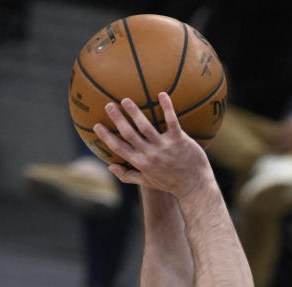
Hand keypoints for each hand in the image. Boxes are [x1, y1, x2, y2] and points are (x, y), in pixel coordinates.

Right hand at [94, 93, 209, 195]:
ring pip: (146, 127)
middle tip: (108, 105)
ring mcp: (165, 147)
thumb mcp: (148, 182)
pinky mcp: (179, 141)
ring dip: (135, 112)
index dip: (107, 137)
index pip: (120, 148)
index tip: (96, 125)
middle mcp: (151, 155)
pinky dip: (167, 108)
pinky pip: (172, 122)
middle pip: (130, 134)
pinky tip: (162, 94)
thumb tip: (110, 167)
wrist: (195, 187)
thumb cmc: (171, 183)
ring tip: (126, 100)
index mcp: (141, 164)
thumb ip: (129, 174)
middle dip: (117, 120)